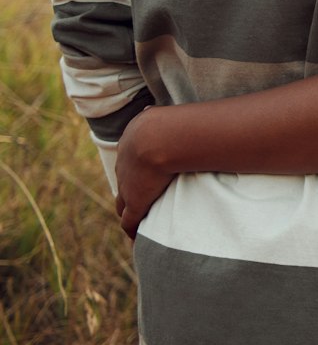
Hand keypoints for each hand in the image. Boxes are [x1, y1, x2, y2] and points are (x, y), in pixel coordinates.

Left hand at [112, 107, 173, 239]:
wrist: (161, 138)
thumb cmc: (167, 124)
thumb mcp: (155, 115)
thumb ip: (154, 114)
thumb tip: (151, 107)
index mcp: (129, 147)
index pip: (128, 163)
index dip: (135, 172)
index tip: (143, 177)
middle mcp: (124, 167)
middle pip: (122, 184)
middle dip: (128, 193)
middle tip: (138, 201)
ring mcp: (128, 186)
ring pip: (122, 204)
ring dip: (129, 212)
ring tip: (138, 222)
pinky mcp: (136, 202)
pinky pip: (130, 221)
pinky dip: (132, 230)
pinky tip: (137, 237)